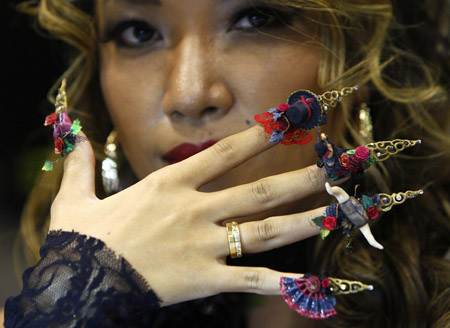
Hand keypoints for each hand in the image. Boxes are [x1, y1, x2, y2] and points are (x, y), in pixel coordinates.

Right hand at [50, 125, 339, 305]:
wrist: (78, 286)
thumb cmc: (79, 241)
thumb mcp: (75, 198)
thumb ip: (80, 164)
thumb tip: (72, 135)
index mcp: (168, 186)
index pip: (223, 153)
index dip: (258, 135)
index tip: (287, 122)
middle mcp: (193, 211)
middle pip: (257, 190)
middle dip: (298, 178)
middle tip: (334, 167)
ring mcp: (202, 245)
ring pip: (263, 230)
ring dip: (303, 220)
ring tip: (336, 213)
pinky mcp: (203, 279)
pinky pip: (249, 280)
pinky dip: (281, 283)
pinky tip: (311, 286)